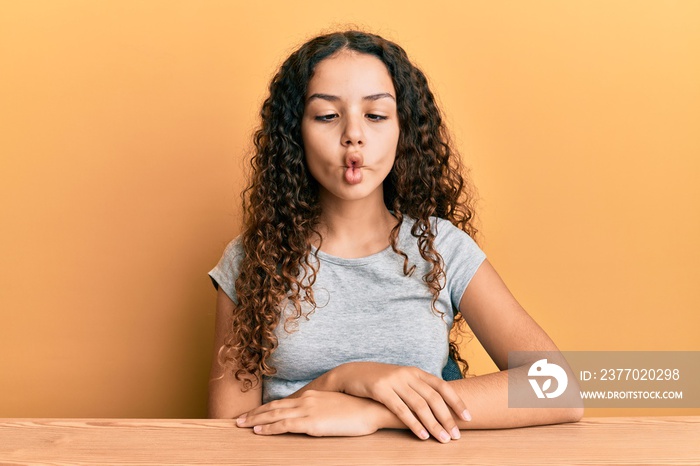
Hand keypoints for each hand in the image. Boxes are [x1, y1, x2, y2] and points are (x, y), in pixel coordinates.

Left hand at [236, 390, 384, 436]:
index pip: (283, 402)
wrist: (371, 409)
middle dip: (254, 413)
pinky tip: (259, 431)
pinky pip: (284, 425)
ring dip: (256, 420)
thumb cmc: (358, 410)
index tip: (253, 413)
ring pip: (274, 415)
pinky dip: (269, 428)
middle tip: (238, 419)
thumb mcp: (336, 407)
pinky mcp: (311, 422)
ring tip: (241, 424)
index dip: (266, 408)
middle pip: (274, 407)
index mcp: (312, 396)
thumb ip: (321, 410)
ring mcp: (307, 410)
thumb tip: (314, 417)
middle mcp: (306, 400)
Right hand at [330, 362, 469, 442]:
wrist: (351, 373)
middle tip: (456, 435)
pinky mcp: (380, 390)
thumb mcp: (401, 380)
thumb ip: (418, 389)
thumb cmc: (380, 380)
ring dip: (433, 424)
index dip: (456, 402)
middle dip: (447, 418)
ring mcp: (394, 381)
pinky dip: (414, 424)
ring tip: (443, 439)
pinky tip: (422, 435)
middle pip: (433, 398)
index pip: (442, 386)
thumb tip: (440, 407)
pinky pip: (401, 410)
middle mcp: (407, 374)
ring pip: (419, 405)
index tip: (468, 418)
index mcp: (415, 372)